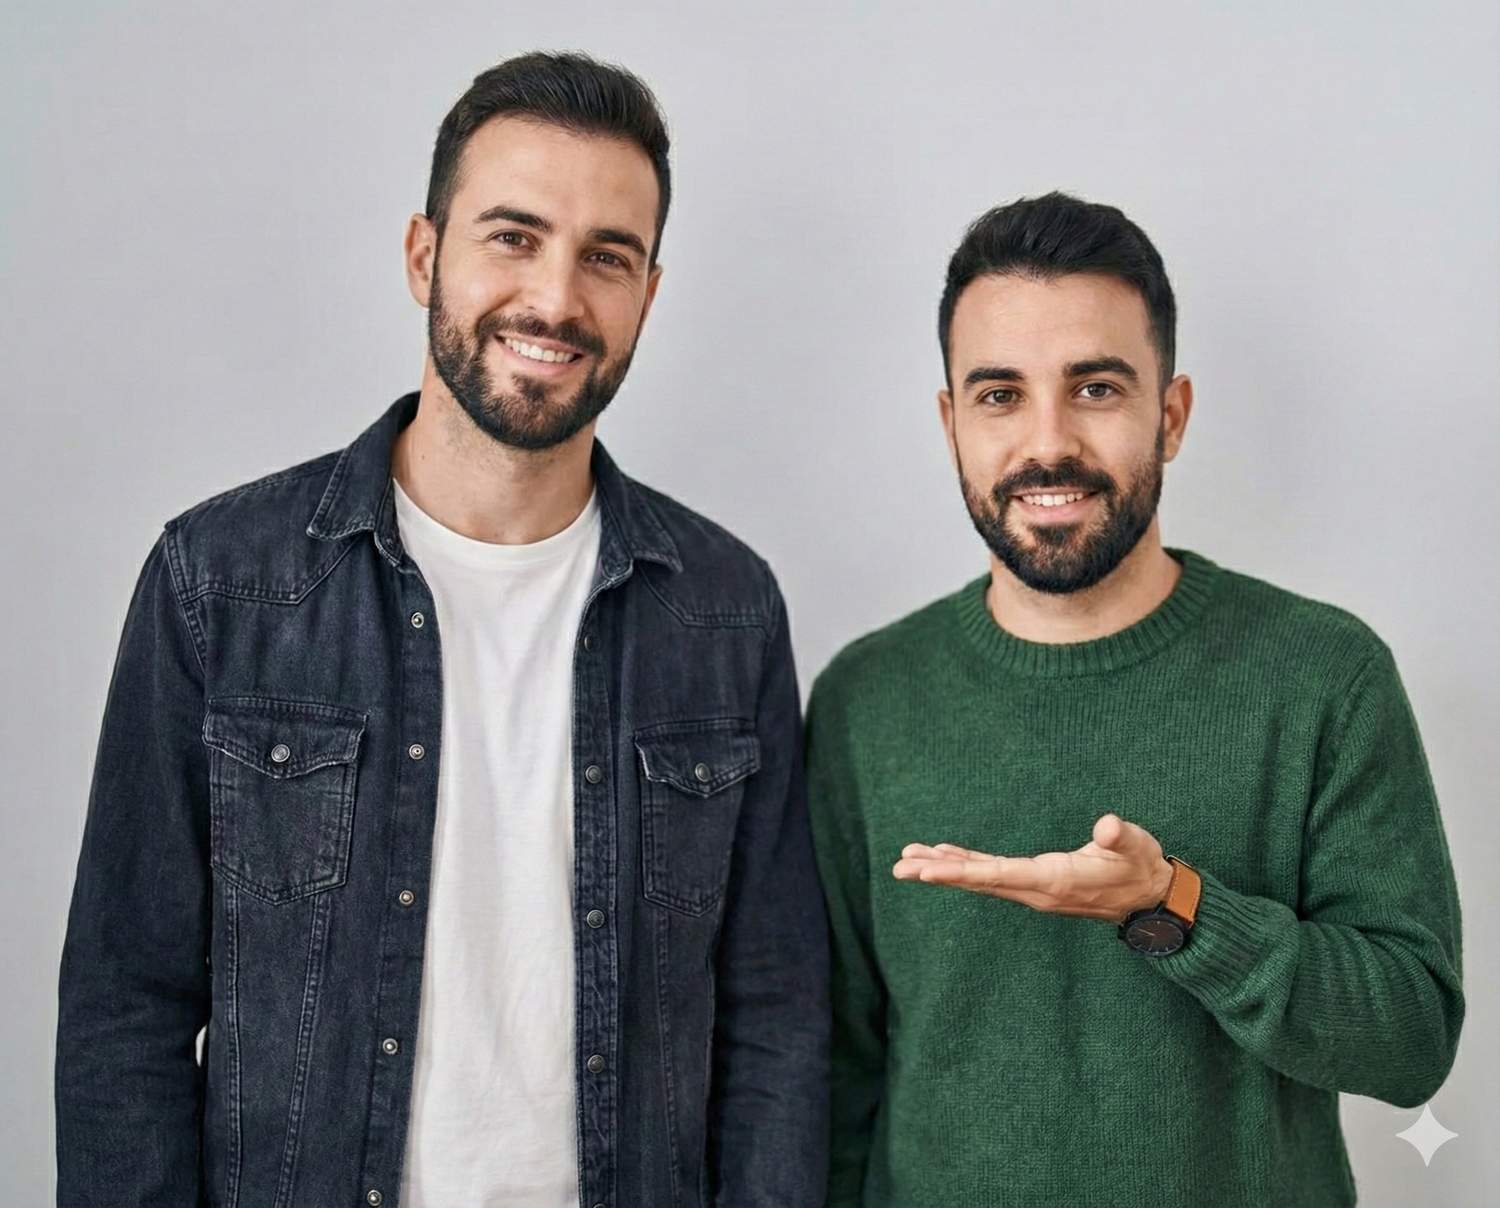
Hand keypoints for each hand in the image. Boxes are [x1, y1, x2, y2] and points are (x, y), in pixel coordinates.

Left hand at [891, 813, 1173, 922]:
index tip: (926, 870)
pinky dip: (964, 865)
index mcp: (1052, 880)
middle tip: (899, 867)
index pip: (996, 875)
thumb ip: (1120, 837)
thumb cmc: (1141, 866)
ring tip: (907, 860)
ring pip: (979, 879)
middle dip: (938, 873)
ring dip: (943, 869)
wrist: (1149, 899)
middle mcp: (1034, 890)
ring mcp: (1032, 889)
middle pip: (977, 880)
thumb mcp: (1136, 847)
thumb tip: (1107, 826)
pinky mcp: (1034, 883)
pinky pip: (990, 875)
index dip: (960, 870)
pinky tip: (942, 857)